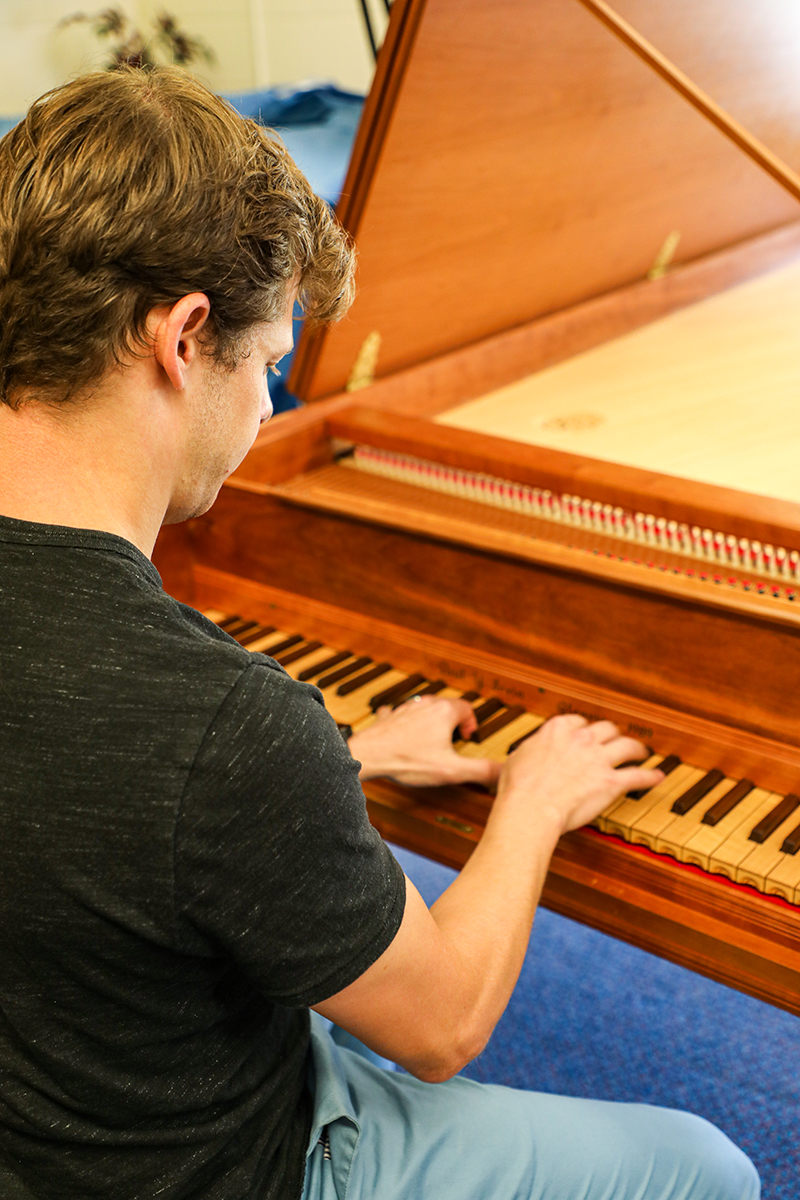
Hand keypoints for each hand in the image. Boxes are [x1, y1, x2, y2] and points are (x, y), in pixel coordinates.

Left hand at [348, 695, 501, 787]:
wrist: (370, 755)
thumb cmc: (408, 761)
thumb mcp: (451, 770)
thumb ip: (481, 770)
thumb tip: (503, 771)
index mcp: (444, 712)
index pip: (466, 707)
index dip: (470, 723)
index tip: (466, 739)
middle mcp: (425, 704)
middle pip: (446, 706)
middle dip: (452, 723)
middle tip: (452, 741)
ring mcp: (405, 709)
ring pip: (424, 708)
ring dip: (431, 721)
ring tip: (432, 740)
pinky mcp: (389, 717)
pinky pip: (400, 713)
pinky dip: (405, 722)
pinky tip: (402, 734)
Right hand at [497, 713, 662, 835]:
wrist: (531, 808)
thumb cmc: (519, 788)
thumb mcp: (513, 761)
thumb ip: (522, 754)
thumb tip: (502, 759)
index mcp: (558, 729)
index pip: (578, 721)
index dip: (584, 728)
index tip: (585, 734)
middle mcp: (582, 739)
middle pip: (606, 728)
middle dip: (612, 734)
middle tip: (615, 740)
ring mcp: (599, 759)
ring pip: (627, 745)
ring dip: (636, 748)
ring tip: (641, 752)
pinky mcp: (611, 781)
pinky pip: (638, 776)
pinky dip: (650, 777)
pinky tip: (657, 777)